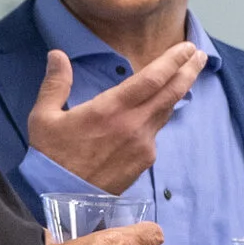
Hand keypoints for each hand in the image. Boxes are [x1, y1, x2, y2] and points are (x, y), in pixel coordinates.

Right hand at [25, 41, 204, 192]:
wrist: (61, 197)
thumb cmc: (50, 156)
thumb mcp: (43, 117)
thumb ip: (55, 83)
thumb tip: (57, 55)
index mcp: (109, 109)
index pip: (152, 78)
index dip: (172, 60)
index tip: (186, 47)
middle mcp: (133, 124)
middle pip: (171, 92)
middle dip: (188, 70)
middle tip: (200, 54)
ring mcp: (143, 143)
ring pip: (167, 111)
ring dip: (179, 91)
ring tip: (186, 76)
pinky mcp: (144, 160)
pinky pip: (156, 132)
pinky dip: (159, 116)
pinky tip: (157, 111)